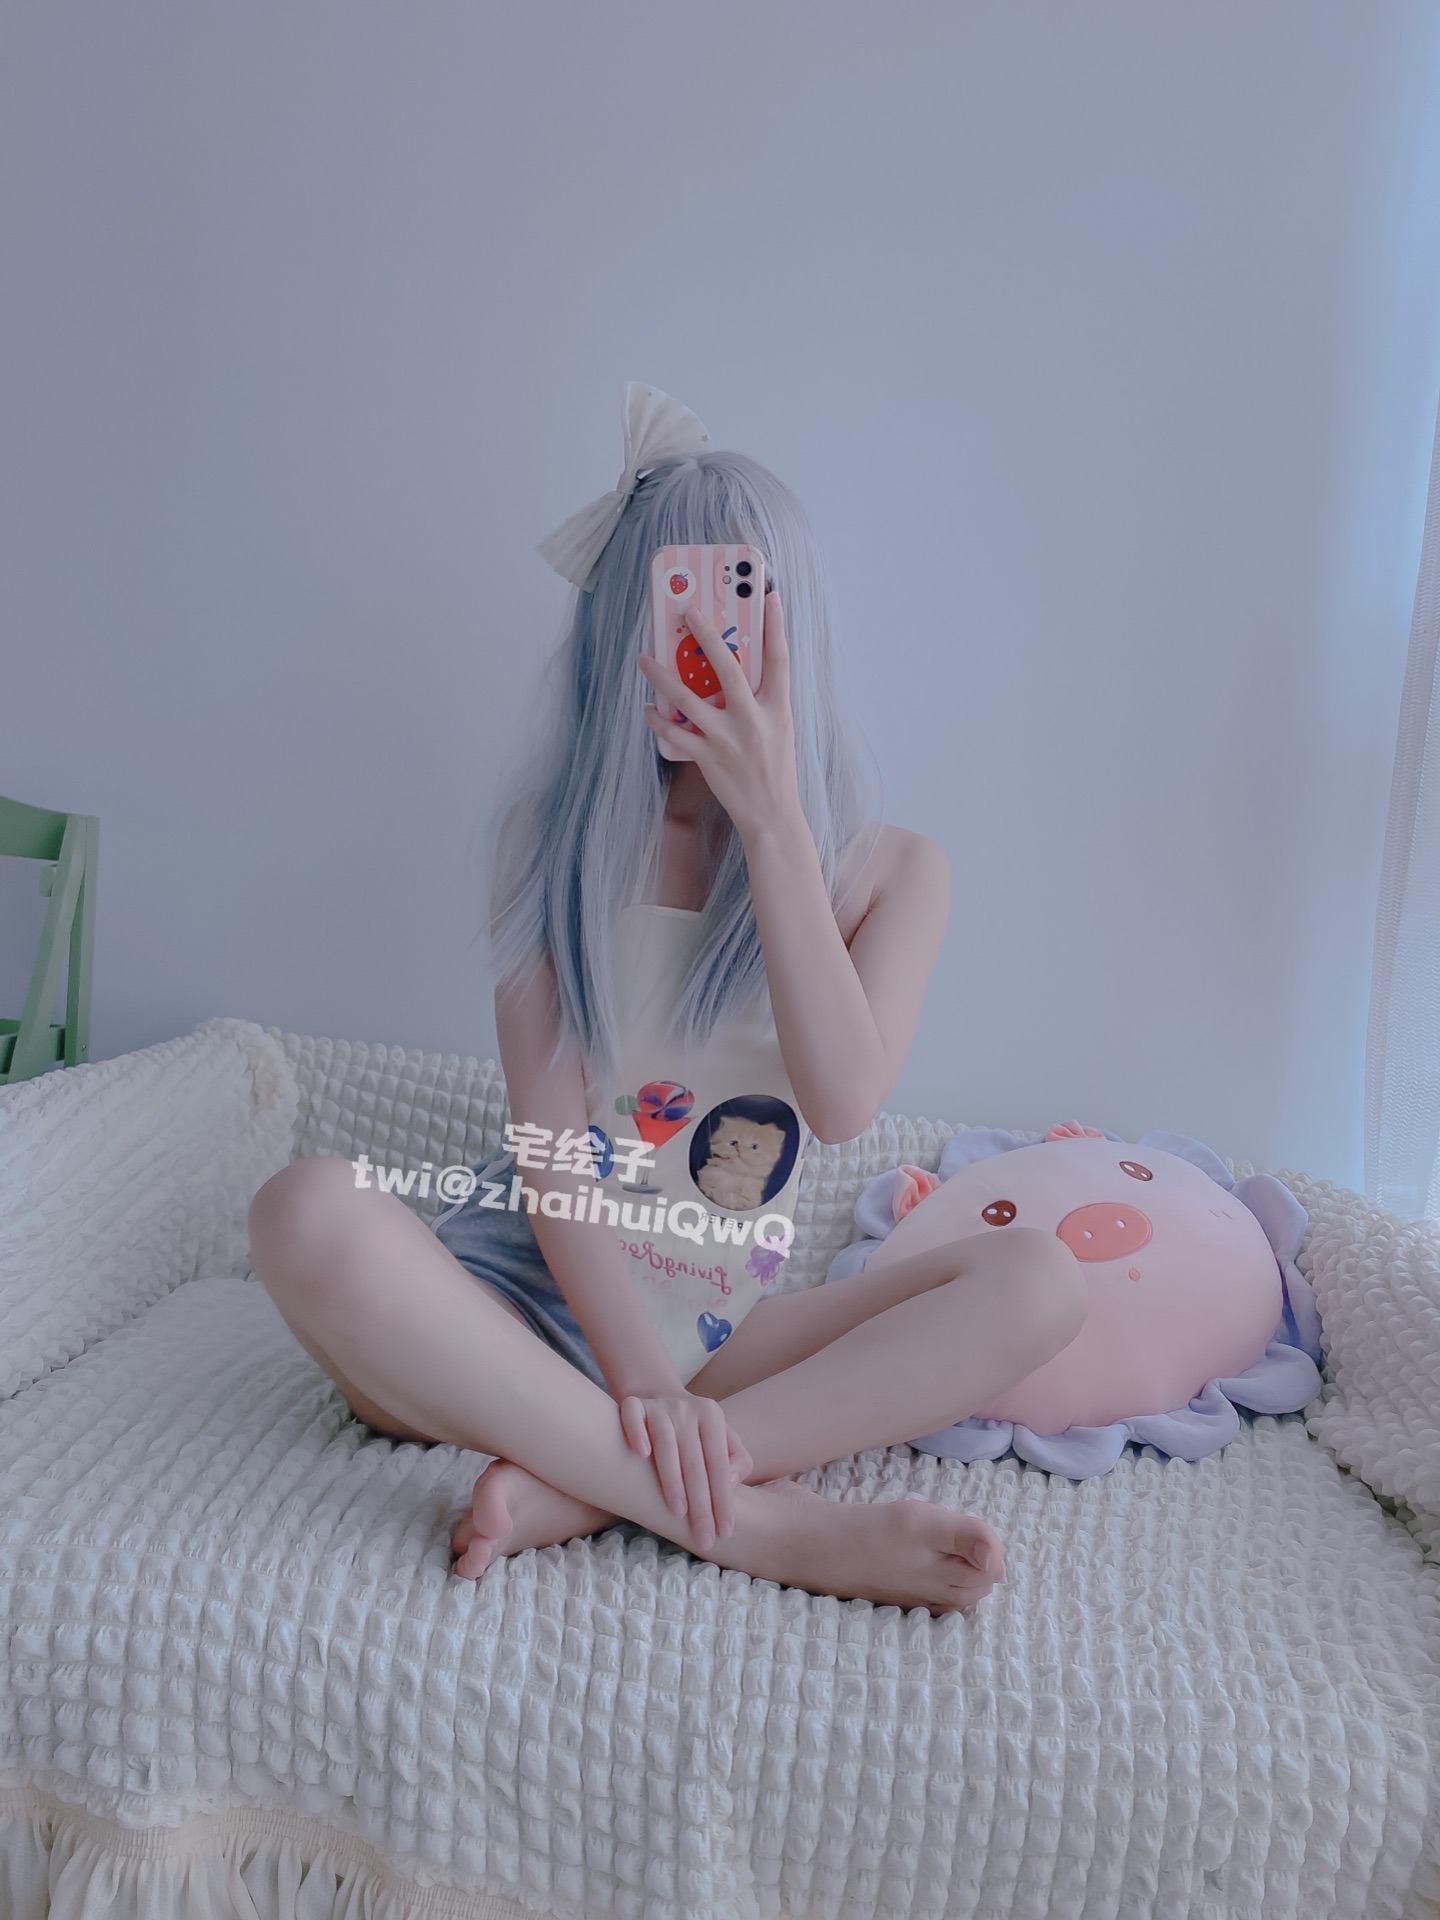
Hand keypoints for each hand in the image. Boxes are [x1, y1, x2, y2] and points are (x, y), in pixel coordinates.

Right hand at [617, 1386, 754, 1552]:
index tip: (725, 1532)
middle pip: (695, 1461)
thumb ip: (736, 1461)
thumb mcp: (723, 1439)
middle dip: (700, 1504)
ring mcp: (658, 1406)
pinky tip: (641, 1454)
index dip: (723, 1499)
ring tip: (678, 1512)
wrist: (658, 1395)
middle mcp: (686, 1409)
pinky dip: (636, 1432)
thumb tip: (728, 1483)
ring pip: (665, 1442)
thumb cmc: (695, 1431)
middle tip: (704, 1537)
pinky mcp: (632, 1404)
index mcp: (712, 1417)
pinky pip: (632, 1415)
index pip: (719, 1464)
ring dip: (671, 1479)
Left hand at [637, 588, 800, 842]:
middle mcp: (753, 719)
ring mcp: (728, 738)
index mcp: (777, 708)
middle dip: (707, 635)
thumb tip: (734, 673)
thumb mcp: (779, 729)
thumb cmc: (776, 771)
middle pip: (728, 667)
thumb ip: (762, 701)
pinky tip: (647, 708)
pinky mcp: (708, 758)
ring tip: (644, 658)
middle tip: (689, 610)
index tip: (769, 594)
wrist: (772, 815)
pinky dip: (657, 720)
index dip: (776, 625)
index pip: (780, 658)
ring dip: (662, 676)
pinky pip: (674, 733)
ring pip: (687, 698)